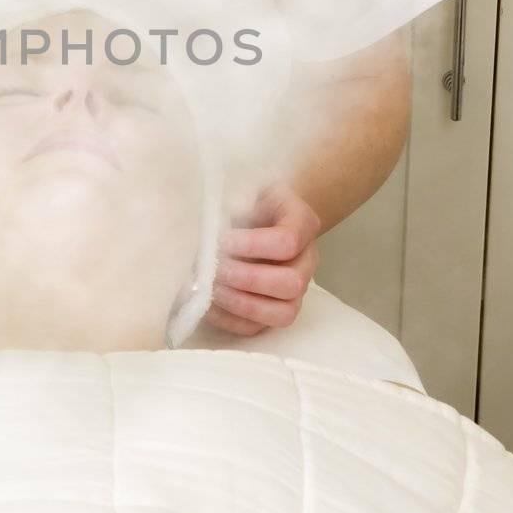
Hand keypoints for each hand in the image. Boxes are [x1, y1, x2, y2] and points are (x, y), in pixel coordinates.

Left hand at [204, 179, 320, 336]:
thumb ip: (237, 196)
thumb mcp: (247, 184)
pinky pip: (259, 328)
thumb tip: (213, 220)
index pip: (287, 242)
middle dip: (247, 278)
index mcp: (303, 223)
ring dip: (241, 304)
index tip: (220, 239)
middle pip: (292, 283)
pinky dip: (230, 320)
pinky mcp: (273, 310)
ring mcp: (295, 291)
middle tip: (213, 268)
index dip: (252, 245)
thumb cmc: (250, 196)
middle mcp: (306, 261)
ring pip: (283, 314)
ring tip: (209, 288)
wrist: (259, 213)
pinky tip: (206, 303)